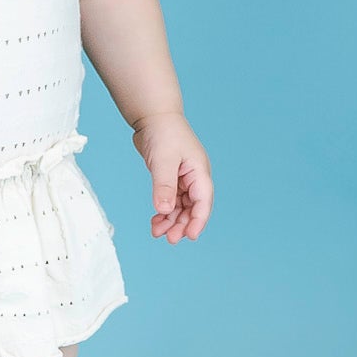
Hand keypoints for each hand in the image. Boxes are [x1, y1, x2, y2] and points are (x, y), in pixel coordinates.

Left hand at [133, 112, 212, 245]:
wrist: (153, 116)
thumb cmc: (163, 132)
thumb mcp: (163, 160)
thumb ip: (164, 185)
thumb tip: (164, 210)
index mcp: (199, 171)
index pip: (203, 201)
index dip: (198, 220)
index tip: (190, 236)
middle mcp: (194, 177)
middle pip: (193, 207)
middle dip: (182, 224)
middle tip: (170, 239)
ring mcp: (184, 178)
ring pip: (181, 206)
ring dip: (171, 220)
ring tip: (157, 232)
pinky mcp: (172, 178)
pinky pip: (171, 200)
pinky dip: (164, 211)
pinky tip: (156, 220)